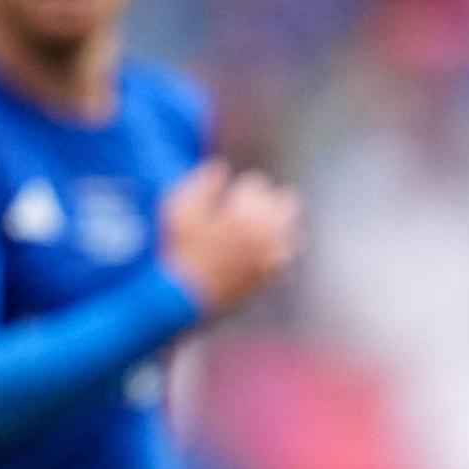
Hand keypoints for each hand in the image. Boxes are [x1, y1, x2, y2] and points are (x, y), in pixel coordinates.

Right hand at [157, 162, 301, 315]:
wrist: (182, 300)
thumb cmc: (177, 250)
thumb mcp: (180, 206)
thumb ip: (204, 181)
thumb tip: (221, 168)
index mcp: (248, 212)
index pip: (258, 184)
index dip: (238, 191)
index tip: (226, 200)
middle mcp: (269, 233)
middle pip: (287, 202)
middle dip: (268, 202)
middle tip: (244, 211)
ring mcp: (275, 257)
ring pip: (291, 230)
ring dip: (276, 226)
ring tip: (251, 232)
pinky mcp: (272, 278)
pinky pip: (284, 255)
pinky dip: (274, 251)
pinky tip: (254, 253)